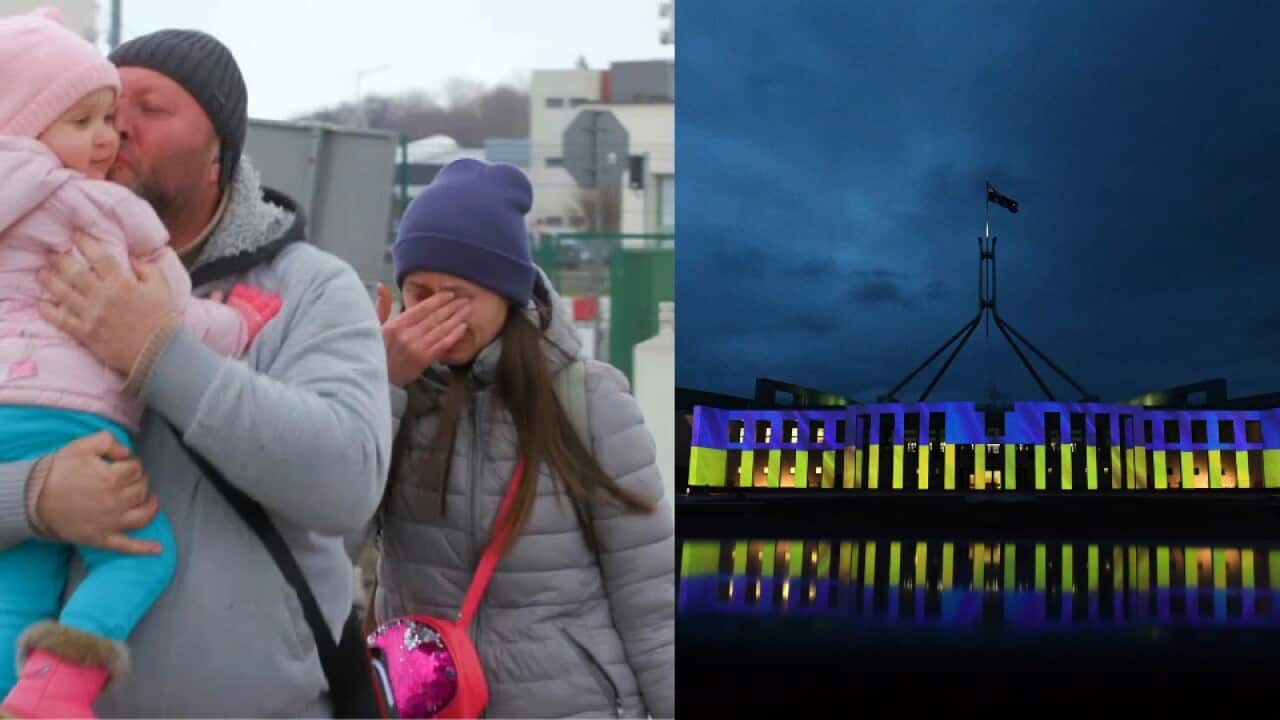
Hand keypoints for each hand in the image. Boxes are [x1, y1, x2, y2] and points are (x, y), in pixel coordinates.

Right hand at [34, 431, 162, 554]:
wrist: (32, 499)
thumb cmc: (57, 472)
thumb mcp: (81, 447)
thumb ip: (108, 441)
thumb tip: (127, 452)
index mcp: (113, 479)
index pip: (136, 469)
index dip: (131, 464)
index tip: (123, 464)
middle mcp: (117, 502)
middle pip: (142, 490)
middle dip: (140, 481)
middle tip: (130, 479)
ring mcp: (111, 523)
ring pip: (142, 515)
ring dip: (150, 507)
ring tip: (150, 500)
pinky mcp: (102, 539)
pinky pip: (127, 546)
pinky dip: (144, 548)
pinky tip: (158, 549)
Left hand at [38, 232, 176, 373]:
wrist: (161, 353)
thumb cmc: (163, 319)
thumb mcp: (162, 288)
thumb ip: (147, 269)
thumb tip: (132, 259)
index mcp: (122, 282)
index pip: (98, 256)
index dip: (85, 242)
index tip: (76, 234)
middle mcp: (102, 296)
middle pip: (74, 272)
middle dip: (60, 259)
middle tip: (52, 253)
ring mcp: (91, 315)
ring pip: (63, 293)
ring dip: (50, 281)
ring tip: (42, 273)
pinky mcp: (86, 333)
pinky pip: (61, 320)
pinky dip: (49, 312)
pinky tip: (41, 304)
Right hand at [376, 282, 468, 385]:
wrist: (375, 376)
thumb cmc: (375, 350)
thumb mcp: (375, 326)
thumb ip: (383, 305)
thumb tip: (382, 286)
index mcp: (396, 324)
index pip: (421, 308)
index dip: (438, 300)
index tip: (450, 294)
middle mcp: (407, 334)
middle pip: (435, 317)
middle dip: (452, 307)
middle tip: (464, 300)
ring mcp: (417, 347)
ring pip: (441, 329)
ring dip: (456, 318)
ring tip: (467, 310)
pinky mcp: (424, 360)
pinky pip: (443, 345)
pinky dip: (454, 335)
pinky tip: (463, 328)